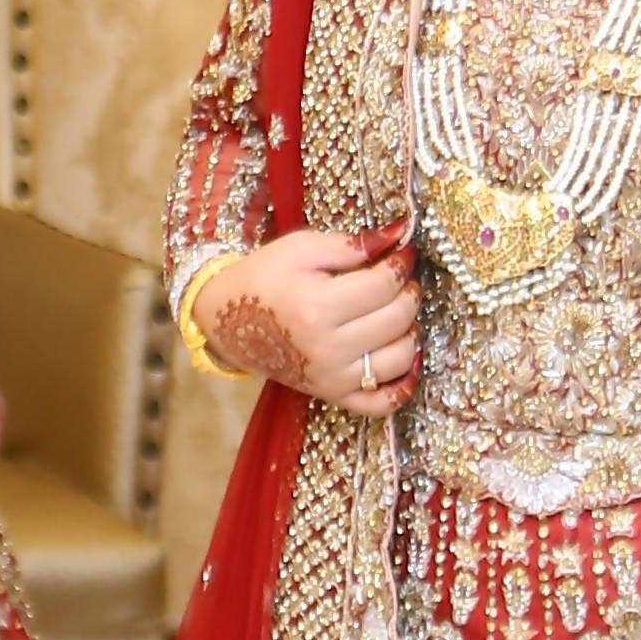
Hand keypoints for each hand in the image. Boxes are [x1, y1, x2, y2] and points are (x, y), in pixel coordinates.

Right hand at [195, 224, 421, 416]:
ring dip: (411, 332)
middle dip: (408, 293)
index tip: (403, 254)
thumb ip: (350, 244)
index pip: (383, 286)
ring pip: (398, 359)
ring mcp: (332, 378)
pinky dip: (404, 386)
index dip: (400, 265)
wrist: (228, 322)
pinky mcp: (333, 396)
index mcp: (316, 307)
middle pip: (396, 320)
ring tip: (400, 313)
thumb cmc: (264, 278)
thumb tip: (396, 235)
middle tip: (402, 280)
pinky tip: (407, 361)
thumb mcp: (301, 248)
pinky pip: (382, 404)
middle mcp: (327, 348)